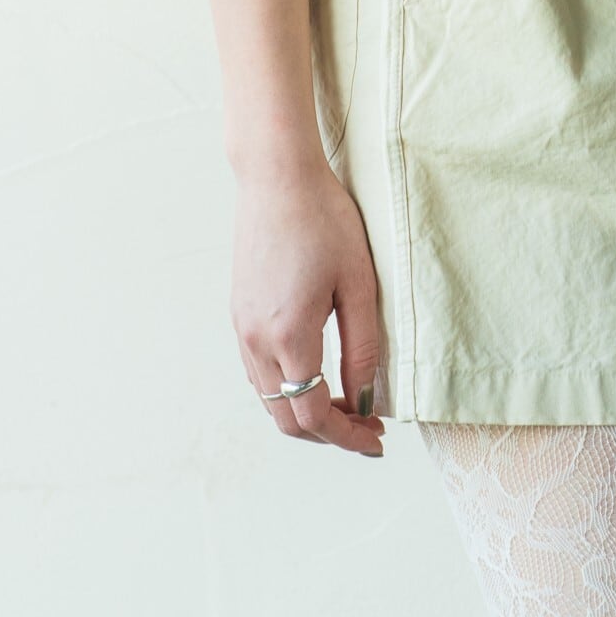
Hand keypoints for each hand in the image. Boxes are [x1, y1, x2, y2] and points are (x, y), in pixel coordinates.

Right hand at [231, 150, 386, 458]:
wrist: (276, 176)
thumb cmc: (324, 219)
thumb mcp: (359, 282)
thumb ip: (363, 346)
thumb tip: (367, 396)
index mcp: (289, 336)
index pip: (315, 414)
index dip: (347, 436)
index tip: (377, 440)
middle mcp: (256, 341)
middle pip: (287, 419)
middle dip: (328, 432)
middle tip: (367, 425)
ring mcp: (241, 328)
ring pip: (270, 399)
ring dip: (306, 411)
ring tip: (348, 399)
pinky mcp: (238, 313)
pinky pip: (259, 372)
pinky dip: (287, 388)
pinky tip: (317, 371)